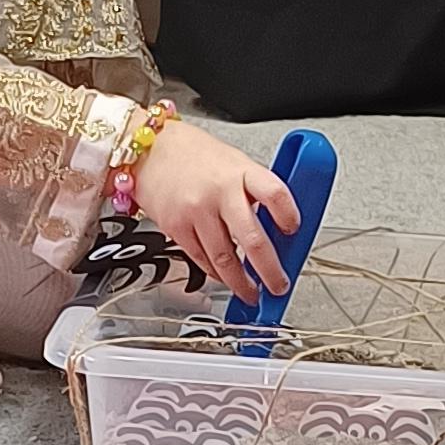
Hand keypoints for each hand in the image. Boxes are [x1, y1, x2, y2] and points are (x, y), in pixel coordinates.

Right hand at [132, 120, 299, 300]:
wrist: (150, 152)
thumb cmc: (196, 158)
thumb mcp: (234, 163)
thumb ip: (255, 192)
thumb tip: (278, 229)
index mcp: (241, 172)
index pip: (275, 194)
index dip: (288, 216)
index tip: (294, 232)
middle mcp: (219, 192)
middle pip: (252, 240)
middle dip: (270, 271)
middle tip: (279, 285)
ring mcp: (196, 212)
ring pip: (224, 259)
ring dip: (241, 283)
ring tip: (252, 292)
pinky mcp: (175, 228)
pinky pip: (201, 260)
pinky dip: (216, 274)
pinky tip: (225, 278)